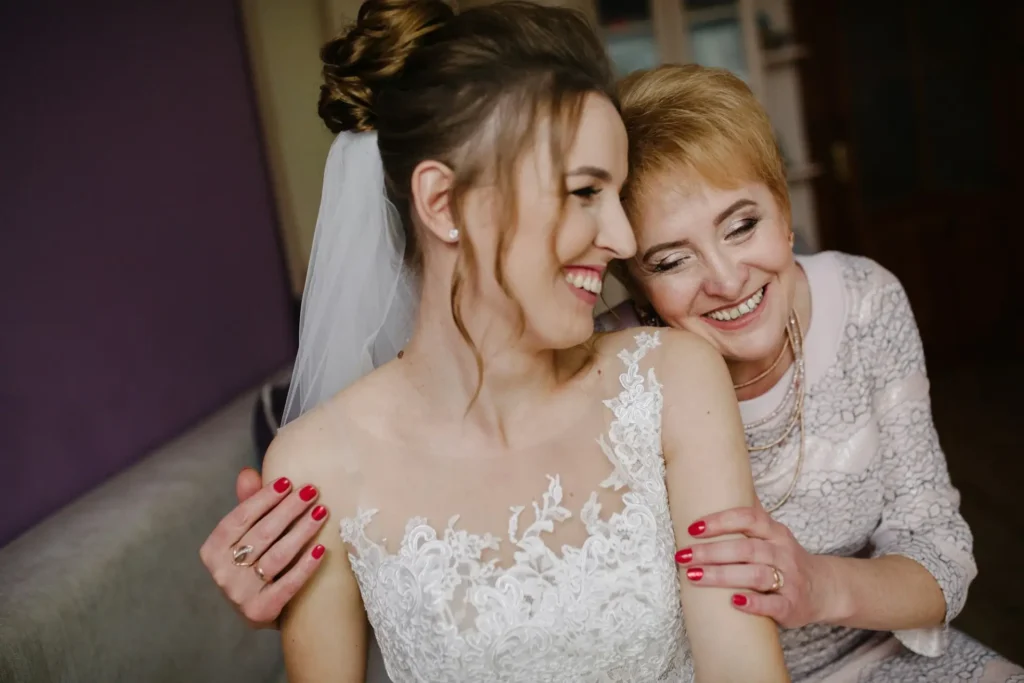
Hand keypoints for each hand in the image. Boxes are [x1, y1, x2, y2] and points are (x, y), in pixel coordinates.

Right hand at [199, 468, 327, 628]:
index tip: (288, 481)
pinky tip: (321, 548)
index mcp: (212, 551)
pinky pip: (288, 584)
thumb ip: (247, 506)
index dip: (263, 499)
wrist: (261, 611)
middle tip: (312, 491)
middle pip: (261, 534)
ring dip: (301, 531)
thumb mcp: (246, 535)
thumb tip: (247, 473)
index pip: (239, 519)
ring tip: (322, 512)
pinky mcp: (260, 612)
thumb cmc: (253, 564)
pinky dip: (305, 565)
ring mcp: (240, 595)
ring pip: (276, 556)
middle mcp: (222, 574)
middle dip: (289, 509)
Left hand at [675, 506, 834, 628]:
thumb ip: (750, 514)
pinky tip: (733, 602)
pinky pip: (773, 605)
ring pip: (756, 575)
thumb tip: (721, 481)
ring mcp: (789, 580)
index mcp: (775, 532)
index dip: (720, 521)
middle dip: (711, 552)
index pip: (748, 518)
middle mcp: (783, 553)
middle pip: (746, 548)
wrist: (824, 590)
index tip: (692, 528)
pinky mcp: (792, 606)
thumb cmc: (785, 558)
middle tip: (682, 556)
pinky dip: (753, 603)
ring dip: (722, 575)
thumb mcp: (773, 534)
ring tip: (693, 577)